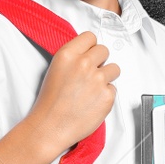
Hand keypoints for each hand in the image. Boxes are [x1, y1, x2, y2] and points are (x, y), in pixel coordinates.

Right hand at [28, 31, 118, 154]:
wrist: (50, 127)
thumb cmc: (50, 103)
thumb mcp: (56, 70)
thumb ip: (73, 58)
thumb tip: (88, 53)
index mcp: (67, 55)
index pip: (90, 37)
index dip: (91, 46)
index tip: (90, 54)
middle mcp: (83, 64)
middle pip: (104, 50)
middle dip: (100, 61)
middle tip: (91, 74)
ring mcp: (97, 79)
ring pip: (114, 68)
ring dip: (107, 77)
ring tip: (93, 89)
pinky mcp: (107, 95)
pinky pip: (114, 88)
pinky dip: (106, 95)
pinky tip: (93, 102)